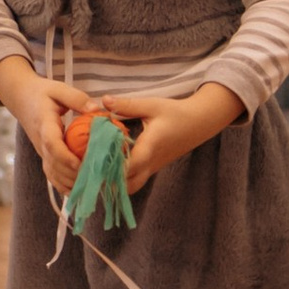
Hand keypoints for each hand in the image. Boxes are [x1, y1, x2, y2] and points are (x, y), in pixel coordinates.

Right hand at [0, 57, 92, 190]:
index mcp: (44, 124)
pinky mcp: (44, 156)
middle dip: (73, 174)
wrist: (22, 99)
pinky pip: (51, 175)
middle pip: (53, 164)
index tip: (80, 164)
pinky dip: (63, 186)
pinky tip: (79, 191)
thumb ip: (77, 99)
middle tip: (96, 177)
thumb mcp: (58, 89)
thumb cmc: (42, 93)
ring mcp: (41, 151)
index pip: (52, 144)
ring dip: (69, 182)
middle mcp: (40, 142)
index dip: (65, 157)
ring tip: (91, 185)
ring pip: (52, 173)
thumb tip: (97, 111)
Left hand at [96, 82, 239, 194]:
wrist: (199, 123)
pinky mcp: (153, 168)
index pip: (130, 165)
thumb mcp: (152, 105)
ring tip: (97, 169)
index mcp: (151, 147)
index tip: (91, 160)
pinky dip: (121, 180)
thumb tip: (104, 101)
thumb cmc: (176, 113)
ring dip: (114, 183)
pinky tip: (108, 167)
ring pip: (131, 187)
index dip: (111, 166)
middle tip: (89, 168)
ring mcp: (153, 168)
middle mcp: (151, 163)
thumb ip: (127, 105)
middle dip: (107, 180)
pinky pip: (135, 182)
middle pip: (127, 185)